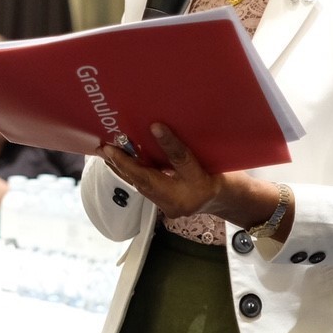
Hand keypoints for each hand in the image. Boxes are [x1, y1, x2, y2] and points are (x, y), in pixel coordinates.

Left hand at [97, 123, 221, 219]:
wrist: (229, 200)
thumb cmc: (219, 178)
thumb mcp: (203, 162)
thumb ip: (178, 149)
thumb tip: (155, 127)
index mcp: (186, 193)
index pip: (159, 172)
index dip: (139, 156)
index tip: (120, 143)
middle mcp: (173, 203)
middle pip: (143, 181)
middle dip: (122, 164)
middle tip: (104, 148)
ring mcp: (168, 205)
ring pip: (142, 184)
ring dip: (125, 168)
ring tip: (108, 152)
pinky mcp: (165, 201)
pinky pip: (146, 186)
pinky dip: (134, 172)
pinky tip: (124, 162)